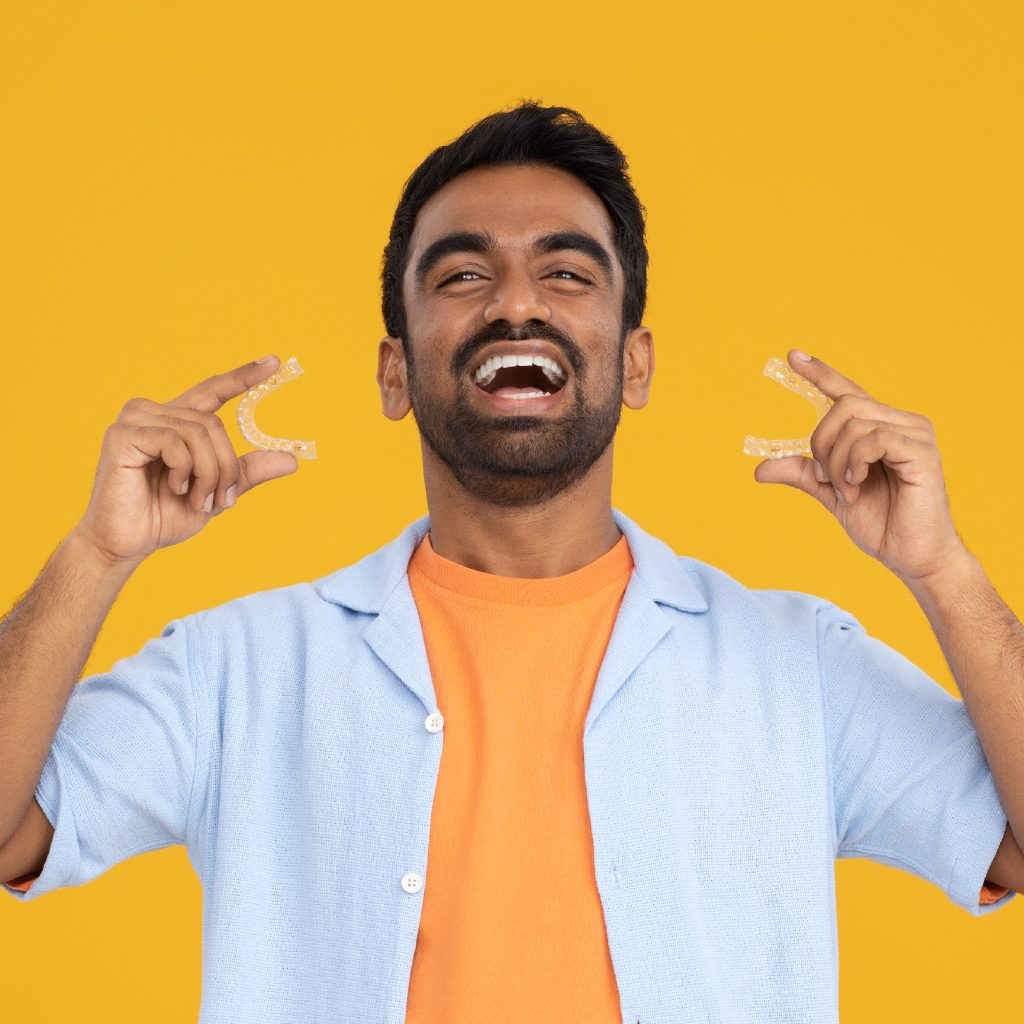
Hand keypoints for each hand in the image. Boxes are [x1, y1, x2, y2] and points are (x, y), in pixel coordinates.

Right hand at [73, 355, 297, 566]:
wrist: (127, 543)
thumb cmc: (164, 515)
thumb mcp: (217, 492)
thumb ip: (246, 472)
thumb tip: (292, 460)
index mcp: (176, 422)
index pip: (213, 391)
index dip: (243, 377)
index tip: (276, 362)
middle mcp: (154, 412)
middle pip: (214, 423)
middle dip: (225, 467)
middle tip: (220, 500)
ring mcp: (135, 420)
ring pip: (199, 432)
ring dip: (208, 473)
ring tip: (197, 500)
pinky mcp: (122, 435)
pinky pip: (174, 442)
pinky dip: (184, 471)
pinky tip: (173, 488)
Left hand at [752, 350, 967, 582]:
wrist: (912, 556)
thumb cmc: (881, 523)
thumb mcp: (830, 494)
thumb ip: (803, 474)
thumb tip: (760, 469)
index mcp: (878, 428)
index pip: (846, 392)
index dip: (820, 373)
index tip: (791, 356)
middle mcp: (899, 422)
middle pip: (842, 407)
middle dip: (822, 444)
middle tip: (827, 480)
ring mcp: (914, 434)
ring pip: (853, 422)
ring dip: (837, 462)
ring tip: (848, 490)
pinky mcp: (922, 451)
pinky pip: (873, 439)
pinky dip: (854, 463)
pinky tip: (857, 485)